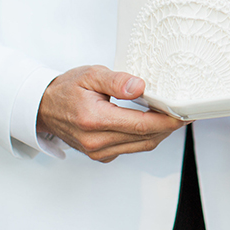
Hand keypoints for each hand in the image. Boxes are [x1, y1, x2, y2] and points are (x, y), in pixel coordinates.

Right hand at [37, 65, 183, 162]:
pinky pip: (131, 148)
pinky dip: (146, 137)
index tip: (183, 113)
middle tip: (186, 112)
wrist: (43, 108)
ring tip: (174, 116)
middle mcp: (96, 141)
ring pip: (141, 145)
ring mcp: (98, 152)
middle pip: (145, 138)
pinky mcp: (100, 155)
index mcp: (94, 120)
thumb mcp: (90, 74)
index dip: (166, 121)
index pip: (140, 125)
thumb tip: (139, 87)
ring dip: (160, 133)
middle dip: (169, 126)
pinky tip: (153, 122)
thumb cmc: (66, 89)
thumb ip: (116, 81)